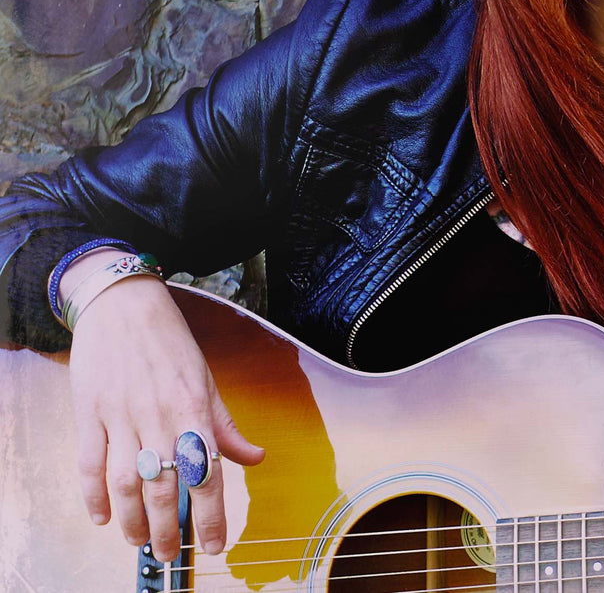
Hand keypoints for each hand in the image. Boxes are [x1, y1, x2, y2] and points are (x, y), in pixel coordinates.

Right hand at [68, 276, 263, 561]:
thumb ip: (226, 426)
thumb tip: (254, 458)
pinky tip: (104, 518)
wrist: (124, 305)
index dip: (212, 515)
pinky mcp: (90, 412)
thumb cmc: (171, 344)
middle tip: (169, 556)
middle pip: (164, 486)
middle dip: (168, 529)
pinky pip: (90, 463)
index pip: (207, 474)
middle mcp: (158, 416)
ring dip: (132, 519)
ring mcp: (121, 415)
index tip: (214, 546)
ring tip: (139, 542)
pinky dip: (94, 496)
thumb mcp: (207, 382)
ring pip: (125, 481)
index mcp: (194, 409)